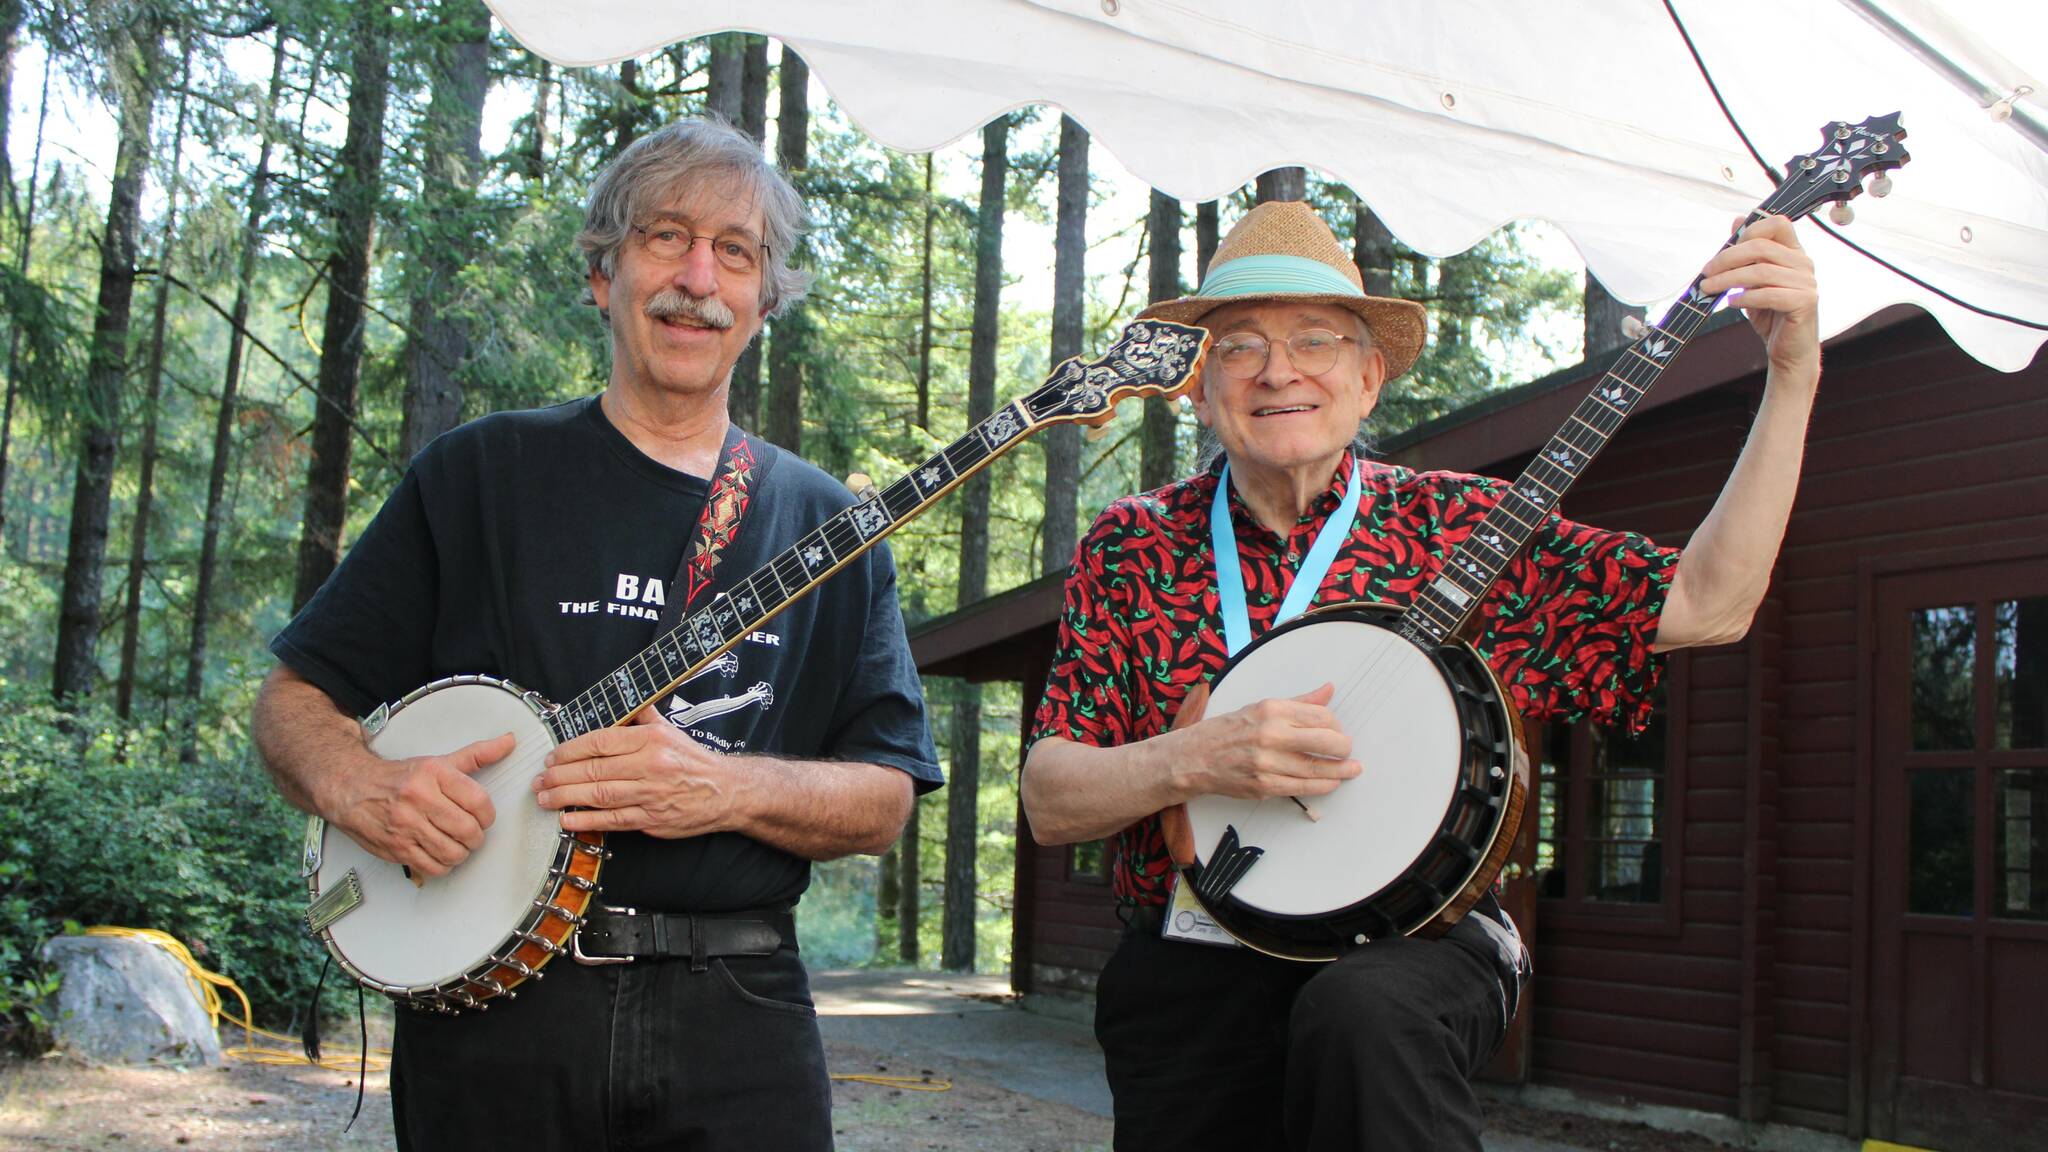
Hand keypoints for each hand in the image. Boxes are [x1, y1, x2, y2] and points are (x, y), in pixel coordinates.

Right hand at [331, 732, 509, 877]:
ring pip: (452, 853)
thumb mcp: (438, 761)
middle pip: (467, 830)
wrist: (352, 788)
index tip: (483, 817)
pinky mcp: (396, 848)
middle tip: (471, 834)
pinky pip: (432, 867)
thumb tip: (509, 741)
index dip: (488, 815)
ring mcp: (406, 825)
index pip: (478, 801)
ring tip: (456, 844)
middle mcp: (419, 799)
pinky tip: (439, 854)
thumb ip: (477, 754)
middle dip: (476, 837)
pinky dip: (442, 865)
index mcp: (434, 774)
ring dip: (461, 853)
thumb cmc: (399, 777)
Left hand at [534, 707, 741, 836]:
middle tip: (539, 780)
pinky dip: (587, 821)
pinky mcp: (652, 819)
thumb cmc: (693, 760)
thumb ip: (642, 716)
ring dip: (566, 797)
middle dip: (560, 775)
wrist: (726, 791)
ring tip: (544, 798)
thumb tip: (620, 698)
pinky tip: (567, 820)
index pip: (601, 741)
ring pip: (599, 794)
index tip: (552, 756)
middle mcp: (650, 765)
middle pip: (594, 769)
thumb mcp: (670, 730)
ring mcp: (650, 793)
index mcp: (651, 740)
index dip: (571, 749)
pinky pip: (614, 820)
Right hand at [1165, 682, 1359, 801]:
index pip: (1321, 716)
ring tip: (1352, 770)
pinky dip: (1322, 786)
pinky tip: (1331, 782)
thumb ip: (1299, 702)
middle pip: (1325, 741)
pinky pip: (1302, 787)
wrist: (1194, 757)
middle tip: (1348, 751)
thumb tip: (1329, 691)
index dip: (1336, 725)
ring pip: (1317, 769)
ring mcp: (1267, 763)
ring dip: (1340, 771)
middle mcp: (1270, 735)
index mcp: (1272, 710)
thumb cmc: (1228, 730)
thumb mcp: (1261, 707)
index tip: (1337, 731)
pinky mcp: (1263, 786)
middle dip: (1344, 747)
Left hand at [1700, 214, 1819, 380]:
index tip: (1724, 247)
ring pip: (1761, 271)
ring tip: (1709, 288)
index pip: (1777, 223)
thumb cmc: (1770, 314)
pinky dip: (1746, 297)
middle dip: (1727, 258)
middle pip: (1761, 247)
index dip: (1749, 230)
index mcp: (1794, 253)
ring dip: (1728, 279)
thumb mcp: (1753, 281)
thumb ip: (1747, 254)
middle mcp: (1804, 263)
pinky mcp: (1804, 302)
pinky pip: (1769, 294)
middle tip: (1705, 272)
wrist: (1788, 350)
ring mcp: (1807, 282)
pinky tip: (1731, 302)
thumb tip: (1737, 220)